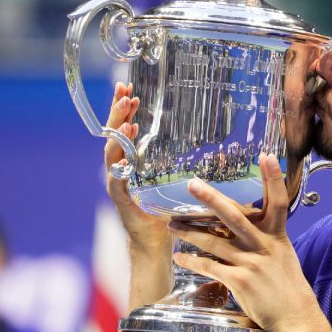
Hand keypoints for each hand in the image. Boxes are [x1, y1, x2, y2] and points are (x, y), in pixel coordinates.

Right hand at [104, 82, 170, 252]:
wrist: (157, 243)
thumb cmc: (170, 210)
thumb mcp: (177, 179)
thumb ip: (185, 161)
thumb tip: (218, 140)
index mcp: (133, 161)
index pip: (124, 129)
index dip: (124, 110)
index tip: (129, 89)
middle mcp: (121, 169)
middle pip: (114, 135)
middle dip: (118, 113)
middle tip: (124, 93)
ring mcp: (118, 184)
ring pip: (112, 154)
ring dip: (118, 136)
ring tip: (128, 121)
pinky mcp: (122, 201)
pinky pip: (116, 181)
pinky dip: (119, 168)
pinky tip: (125, 155)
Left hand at [170, 154, 331, 331]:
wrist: (295, 315)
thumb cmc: (288, 286)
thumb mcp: (283, 254)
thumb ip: (265, 238)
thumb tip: (245, 225)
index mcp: (277, 236)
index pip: (278, 201)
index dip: (273, 178)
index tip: (267, 156)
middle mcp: (264, 245)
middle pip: (235, 216)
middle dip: (211, 199)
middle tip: (192, 185)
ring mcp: (251, 263)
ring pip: (214, 241)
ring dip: (190, 232)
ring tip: (172, 224)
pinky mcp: (239, 281)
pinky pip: (209, 267)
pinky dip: (192, 261)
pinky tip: (180, 257)